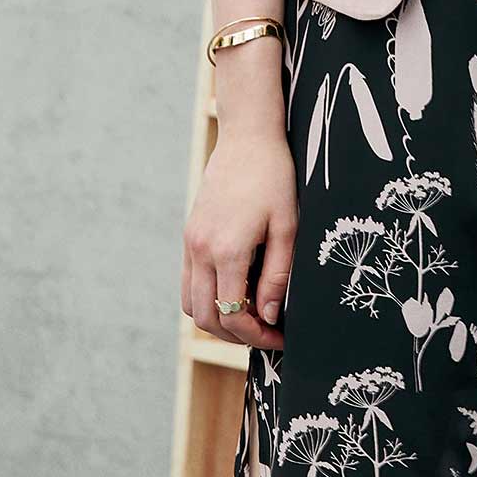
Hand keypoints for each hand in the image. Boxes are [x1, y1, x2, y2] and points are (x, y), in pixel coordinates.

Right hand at [181, 130, 296, 351]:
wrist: (247, 138)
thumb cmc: (274, 178)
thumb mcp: (287, 226)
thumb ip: (277, 276)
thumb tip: (267, 317)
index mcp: (227, 250)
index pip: (233, 315)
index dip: (257, 336)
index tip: (280, 338)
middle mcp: (200, 250)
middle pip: (206, 318)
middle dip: (236, 335)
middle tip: (266, 333)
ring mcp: (190, 243)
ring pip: (191, 304)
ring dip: (217, 319)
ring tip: (251, 315)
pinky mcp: (189, 235)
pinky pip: (189, 282)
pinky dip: (208, 297)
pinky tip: (237, 290)